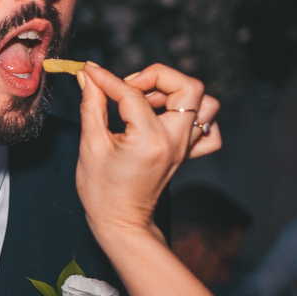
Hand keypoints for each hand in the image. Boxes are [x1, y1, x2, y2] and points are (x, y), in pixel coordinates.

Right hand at [76, 62, 221, 239]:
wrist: (120, 222)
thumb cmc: (102, 191)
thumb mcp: (90, 146)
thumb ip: (92, 106)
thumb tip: (88, 78)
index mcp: (149, 139)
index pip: (132, 93)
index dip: (107, 79)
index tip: (89, 72)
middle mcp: (174, 141)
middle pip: (187, 87)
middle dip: (157, 77)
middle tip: (130, 87)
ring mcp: (185, 148)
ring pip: (205, 104)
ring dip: (177, 93)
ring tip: (148, 101)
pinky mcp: (186, 154)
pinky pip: (208, 129)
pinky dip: (195, 117)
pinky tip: (170, 118)